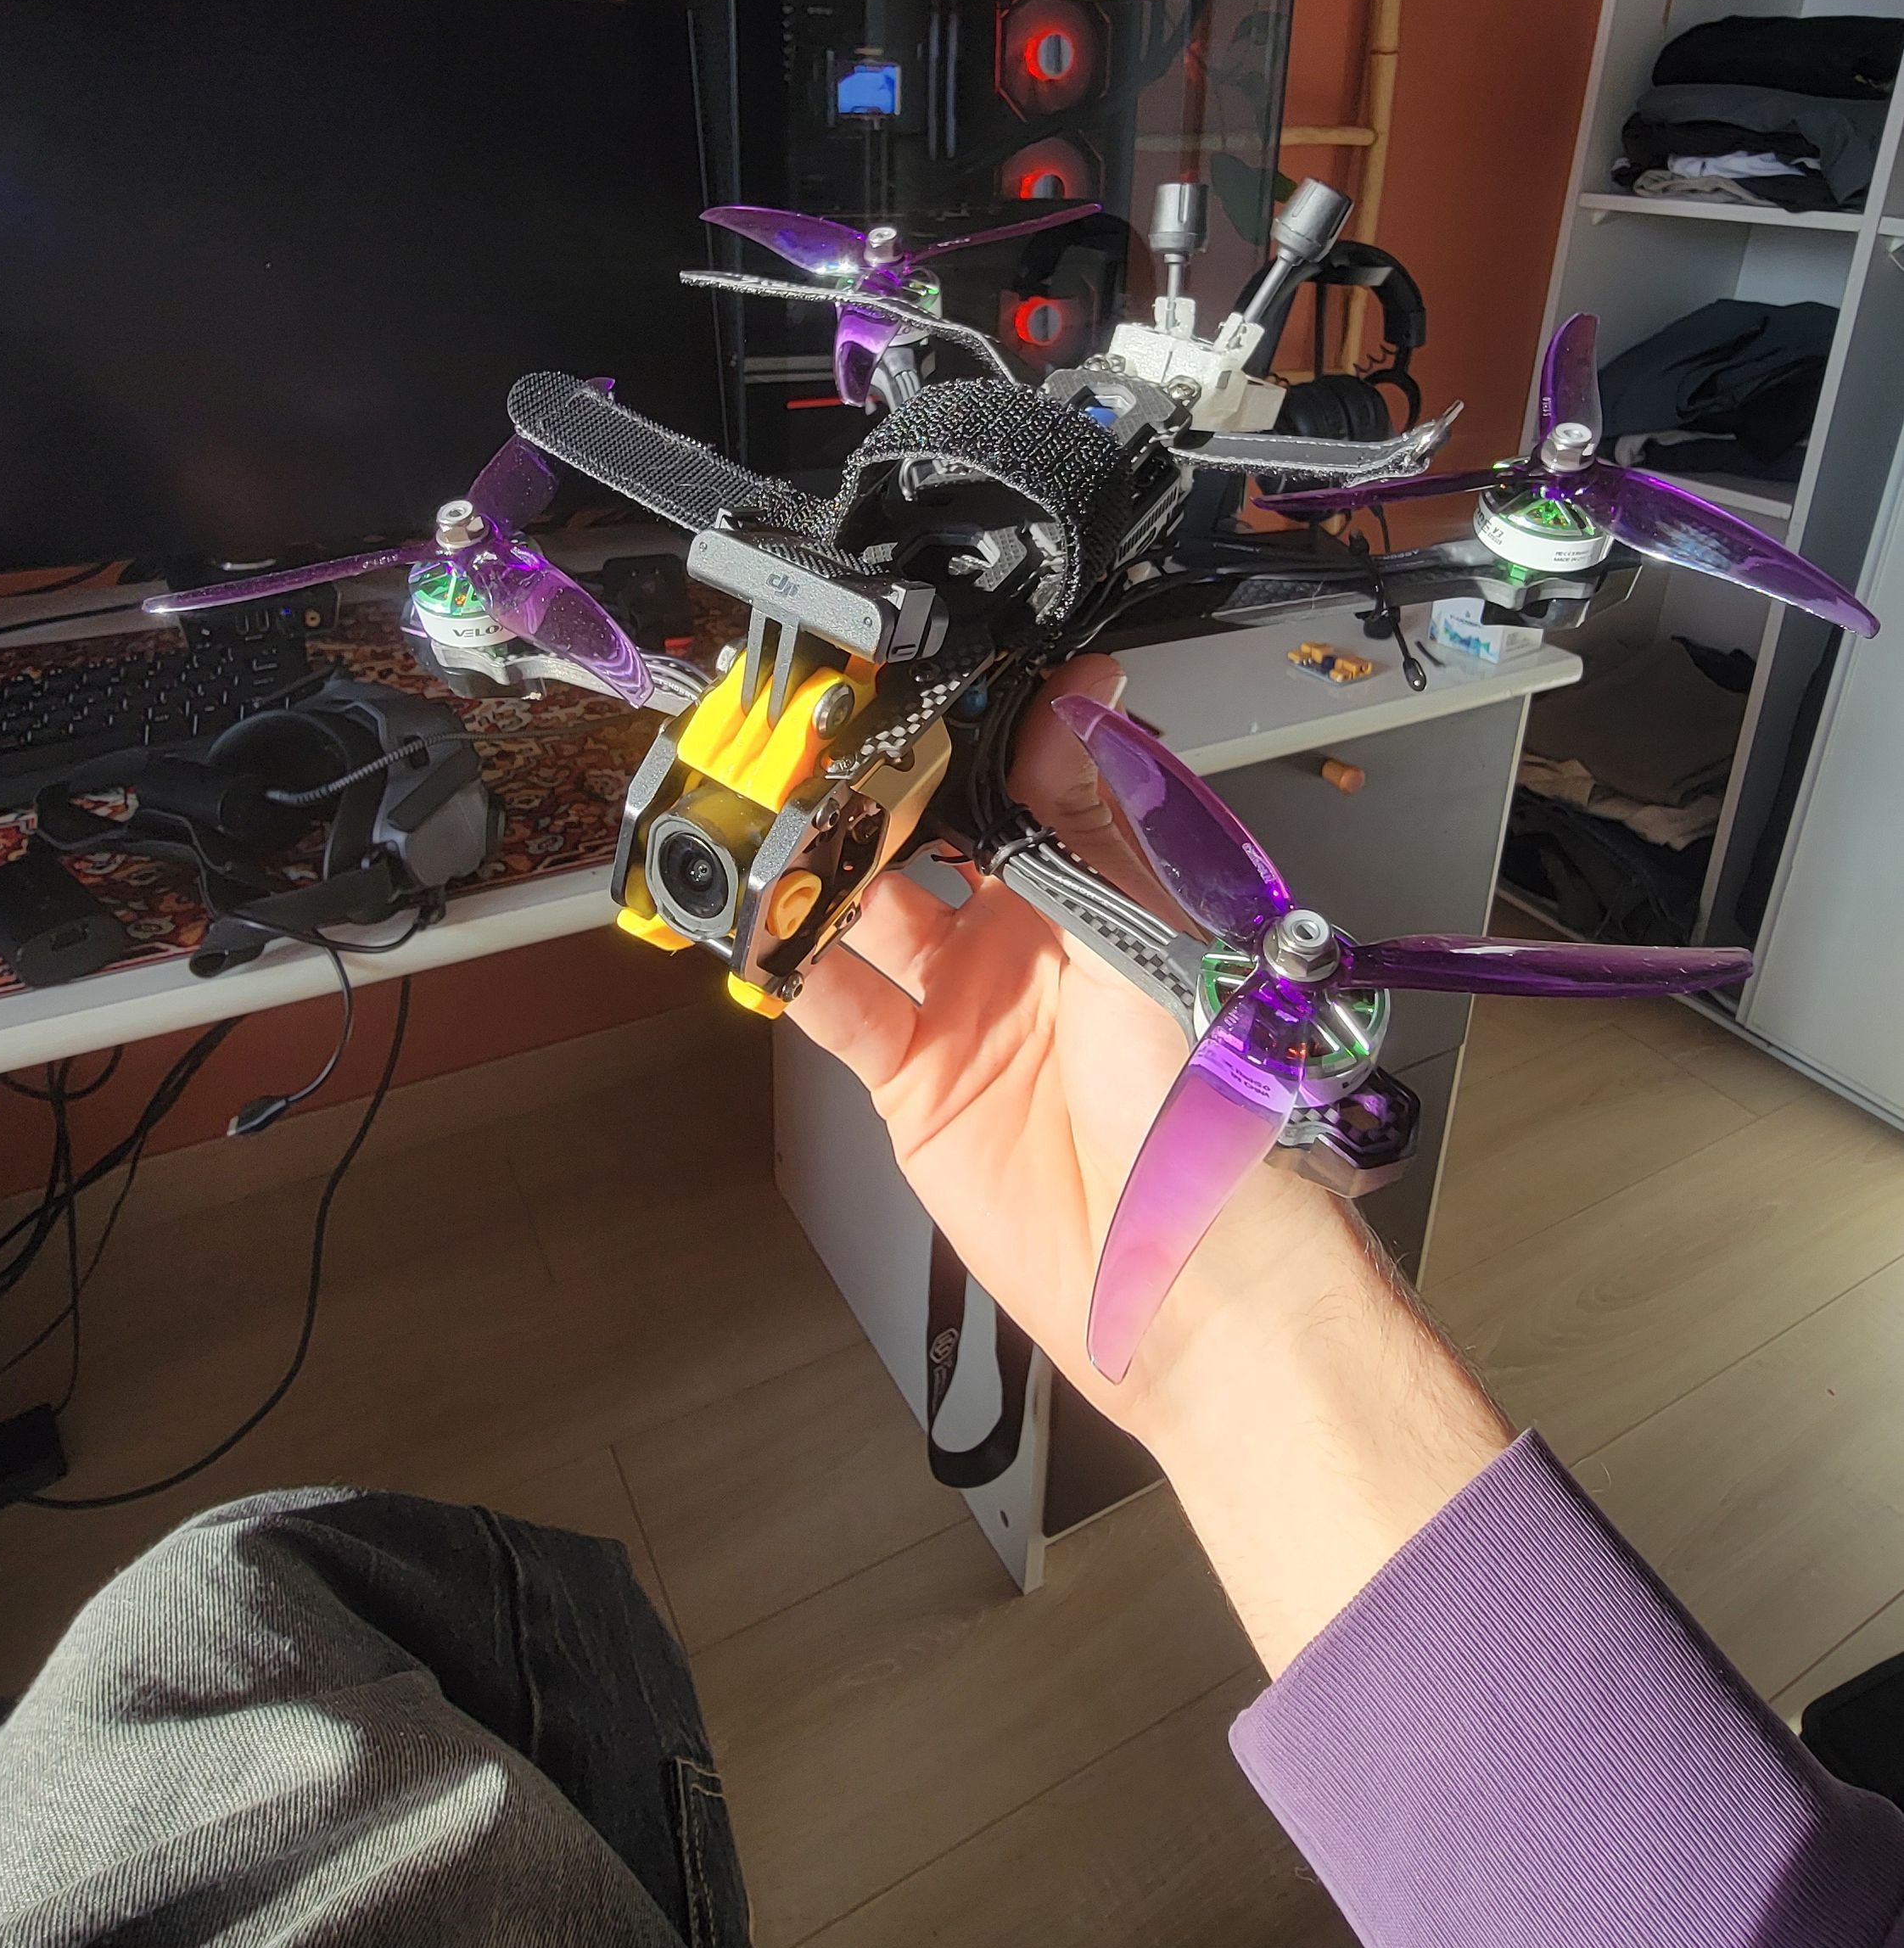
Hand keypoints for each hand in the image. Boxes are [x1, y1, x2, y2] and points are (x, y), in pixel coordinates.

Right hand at [788, 653, 1263, 1436]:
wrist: (1173, 1269)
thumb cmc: (1196, 1103)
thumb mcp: (1145, 936)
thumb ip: (1093, 817)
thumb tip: (1081, 690)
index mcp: (1095, 886)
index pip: (1013, 782)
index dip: (961, 732)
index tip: (908, 677)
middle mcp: (1024, 934)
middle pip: (925, 837)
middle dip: (871, 788)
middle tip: (809, 733)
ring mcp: (962, 1001)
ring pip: (869, 907)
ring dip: (819, 864)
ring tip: (765, 810)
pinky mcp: (912, 1074)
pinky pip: (837, 1001)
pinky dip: (789, 963)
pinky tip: (751, 923)